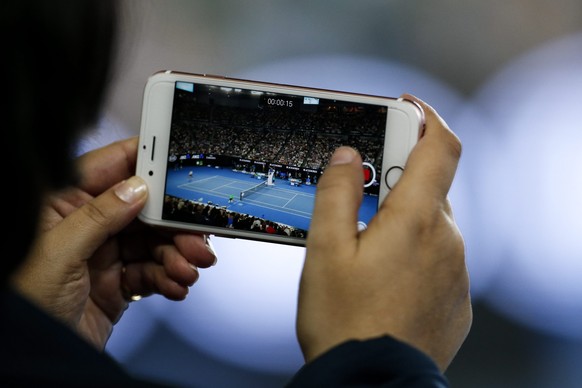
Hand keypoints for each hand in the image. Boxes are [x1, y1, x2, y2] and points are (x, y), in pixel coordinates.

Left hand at [10, 137, 216, 349]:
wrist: (36, 357)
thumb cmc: (24, 305)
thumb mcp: (58, 253)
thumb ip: (99, 215)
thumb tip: (137, 187)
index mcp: (64, 204)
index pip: (111, 167)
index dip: (147, 162)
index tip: (178, 167)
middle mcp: (87, 224)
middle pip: (145, 209)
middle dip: (175, 224)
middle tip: (196, 237)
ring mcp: (105, 254)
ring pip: (155, 242)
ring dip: (177, 255)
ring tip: (188, 269)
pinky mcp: (118, 281)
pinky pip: (153, 271)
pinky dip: (169, 277)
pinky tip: (175, 284)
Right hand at [296, 95, 470, 370]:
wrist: (371, 384)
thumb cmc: (343, 320)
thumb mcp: (325, 250)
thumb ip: (338, 193)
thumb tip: (350, 156)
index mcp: (418, 221)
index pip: (441, 146)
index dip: (426, 117)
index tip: (405, 107)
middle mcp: (448, 241)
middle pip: (430, 187)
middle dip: (398, 180)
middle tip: (360, 194)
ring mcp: (456, 272)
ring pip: (432, 225)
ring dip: (403, 221)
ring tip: (363, 249)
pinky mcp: (456, 299)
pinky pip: (438, 259)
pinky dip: (414, 253)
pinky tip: (383, 279)